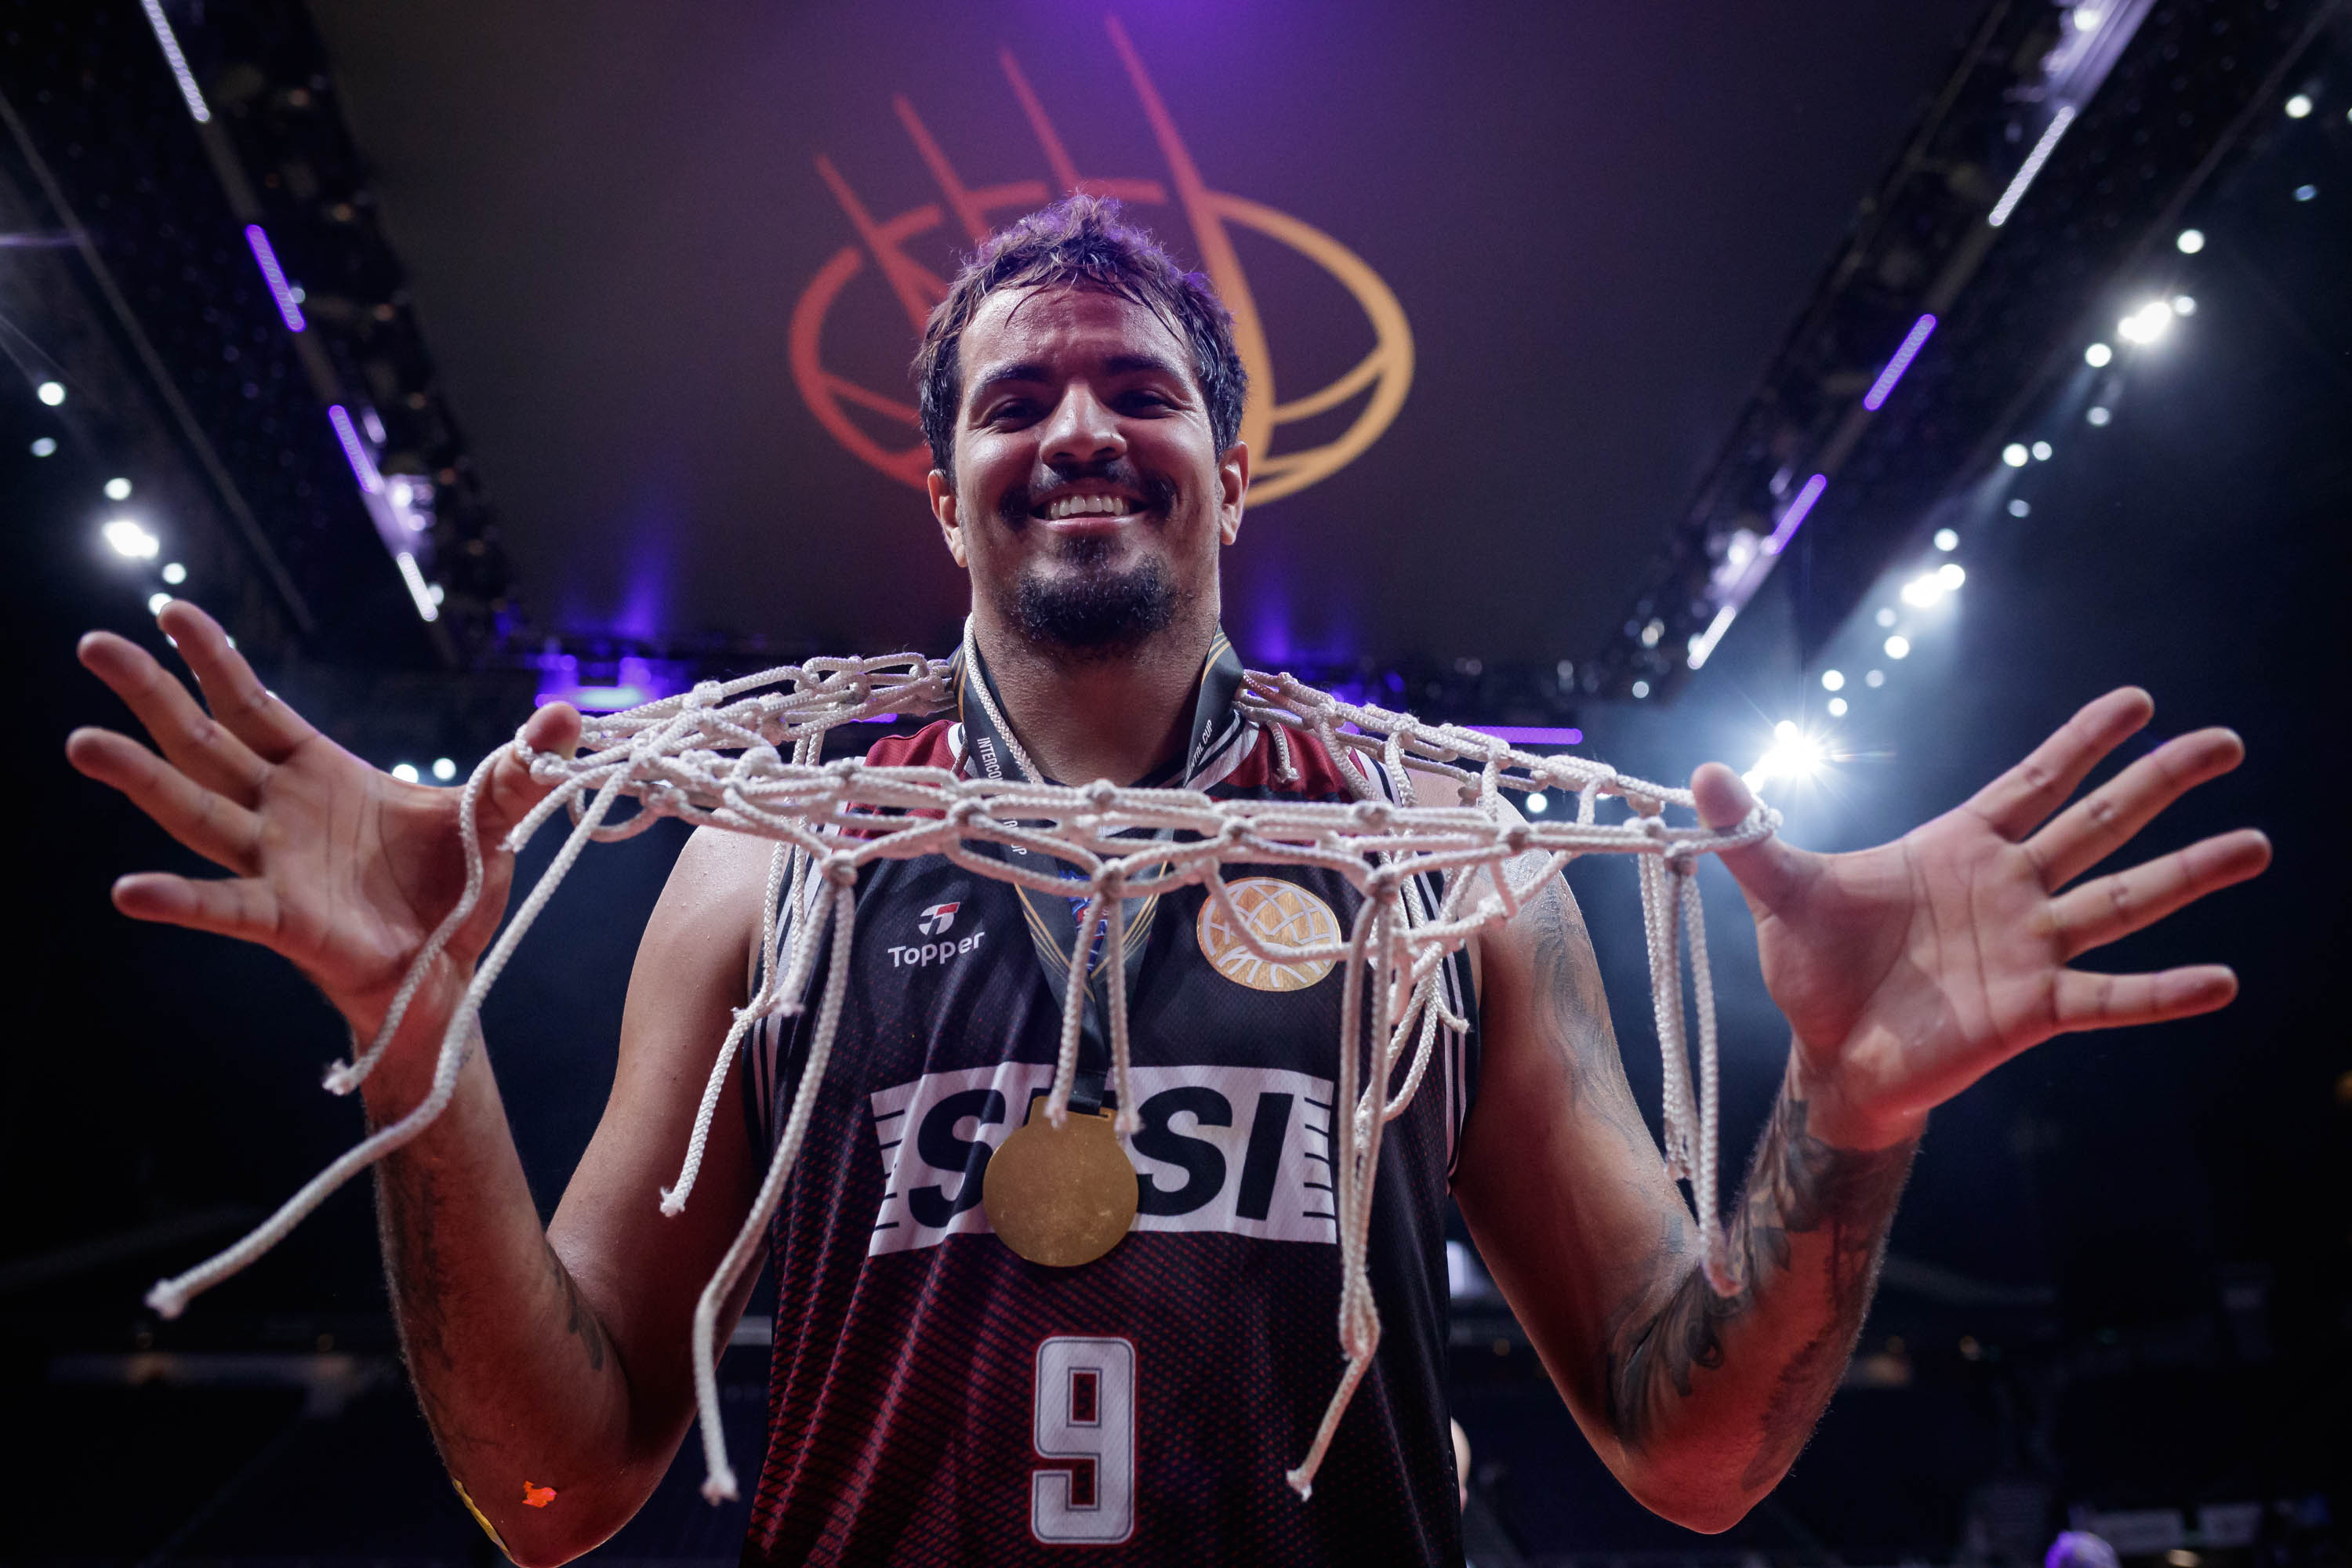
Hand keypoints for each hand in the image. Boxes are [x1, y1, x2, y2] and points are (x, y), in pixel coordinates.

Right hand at [66, 601, 582, 1085]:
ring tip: (82, 743)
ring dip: (139, 779)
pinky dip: (178, 900)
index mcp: (318, 773)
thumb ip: (523, 765)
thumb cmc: (456, 890)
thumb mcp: (497, 815)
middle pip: (202, 740)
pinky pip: (222, 907)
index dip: (212, 657)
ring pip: (194, 811)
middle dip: (150, 693)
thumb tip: (570, 714)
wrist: (452, 972)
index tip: (167, 607)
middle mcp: (280, 812)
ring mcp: (274, 865)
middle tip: (92, 644)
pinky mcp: (285, 920)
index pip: (253, 704)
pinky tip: (129, 890)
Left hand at [1689, 688, 2269, 1148]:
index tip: (2140, 698)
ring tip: (2256, 843)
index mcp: (1960, 848)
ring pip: (2123, 900)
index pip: (2034, 781)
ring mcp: (2031, 949)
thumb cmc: (1817, 971)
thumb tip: (1700, 773)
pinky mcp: (2033, 1012)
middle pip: (2099, 824)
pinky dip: (2162, 991)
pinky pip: (2109, 997)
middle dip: (2160, 782)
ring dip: (2189, 874)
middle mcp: (2011, 890)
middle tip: (2228, 742)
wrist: (1828, 1059)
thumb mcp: (1781, 892)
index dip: (2084, 740)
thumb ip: (1754, 833)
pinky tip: (2222, 980)